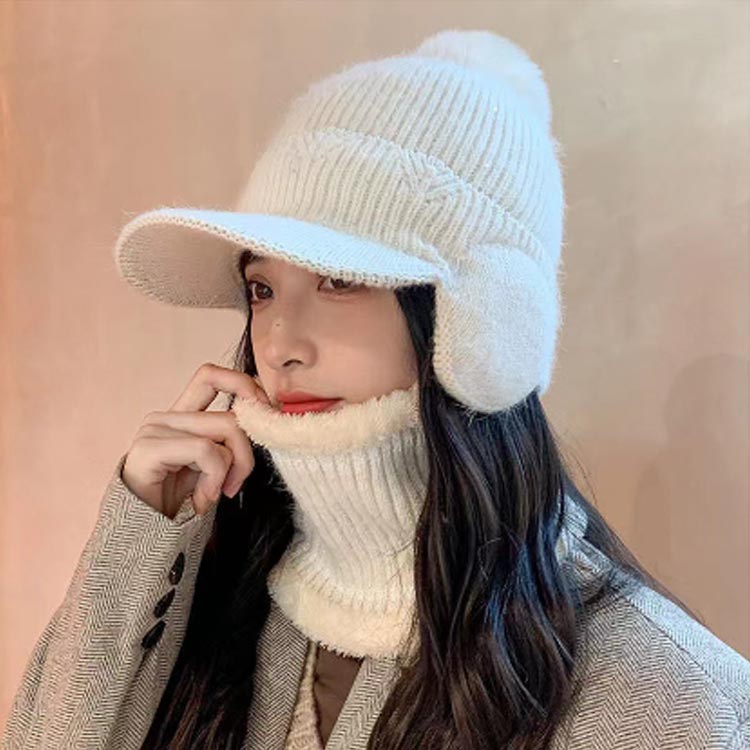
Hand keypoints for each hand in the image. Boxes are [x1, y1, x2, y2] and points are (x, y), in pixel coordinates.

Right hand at [121, 362, 269, 518]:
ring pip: (225, 429)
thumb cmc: (180, 505)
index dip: (244, 386)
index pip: (212, 375)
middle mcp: (166, 417)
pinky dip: (214, 479)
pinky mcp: (149, 448)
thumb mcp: (214, 468)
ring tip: (215, 494)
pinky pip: (206, 451)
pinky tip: (201, 501)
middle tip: (237, 482)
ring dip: (232, 470)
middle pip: (231, 412)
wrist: (142, 540)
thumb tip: (266, 418)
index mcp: (181, 416)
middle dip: (247, 450)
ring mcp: (155, 430)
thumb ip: (230, 443)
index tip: (264, 417)